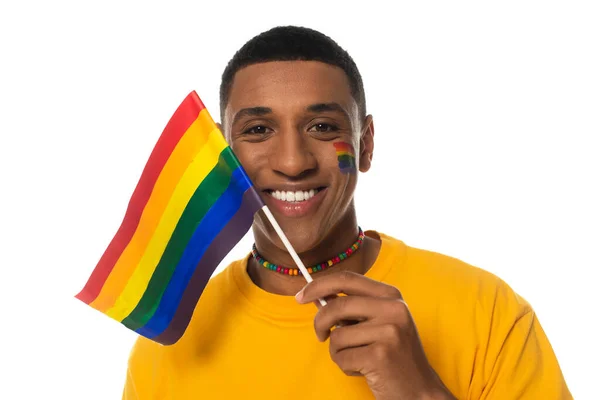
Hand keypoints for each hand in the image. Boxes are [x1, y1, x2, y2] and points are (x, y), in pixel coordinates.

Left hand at [295, 271, 454, 399]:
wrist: (420, 390)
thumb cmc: (394, 356)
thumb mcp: (378, 322)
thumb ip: (351, 308)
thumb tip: (315, 296)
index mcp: (391, 295)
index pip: (347, 278)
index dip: (319, 285)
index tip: (301, 295)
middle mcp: (393, 309)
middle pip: (337, 305)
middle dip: (319, 322)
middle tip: (319, 335)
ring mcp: (389, 331)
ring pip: (337, 335)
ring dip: (337, 351)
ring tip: (356, 359)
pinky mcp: (381, 355)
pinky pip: (342, 357)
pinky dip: (345, 366)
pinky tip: (364, 370)